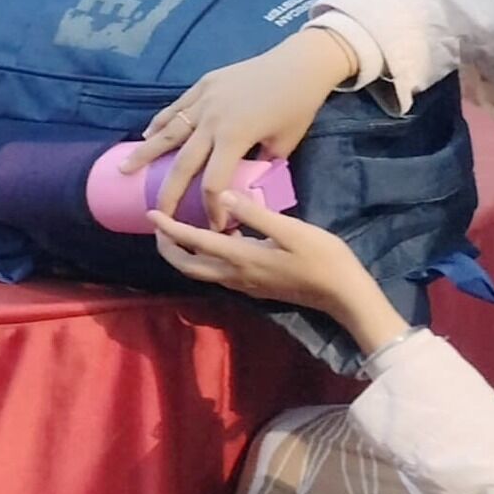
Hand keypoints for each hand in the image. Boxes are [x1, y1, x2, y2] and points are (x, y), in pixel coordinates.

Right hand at [129, 33, 352, 221]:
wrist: (298, 64)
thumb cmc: (298, 105)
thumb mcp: (285, 143)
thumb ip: (262, 164)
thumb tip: (248, 179)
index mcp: (234, 138)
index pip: (214, 182)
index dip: (211, 208)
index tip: (215, 225)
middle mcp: (212, 122)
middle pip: (182, 164)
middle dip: (168, 193)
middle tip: (157, 215)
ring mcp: (204, 101)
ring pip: (168, 132)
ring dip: (145, 153)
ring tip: (125, 169)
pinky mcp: (203, 85)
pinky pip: (176, 108)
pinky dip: (159, 123)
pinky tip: (147, 134)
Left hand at [149, 194, 404, 346]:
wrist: (344, 295)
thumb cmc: (322, 258)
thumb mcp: (291, 230)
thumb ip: (256, 214)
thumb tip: (223, 197)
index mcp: (241, 258)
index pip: (194, 243)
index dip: (169, 229)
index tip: (150, 214)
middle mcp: (236, 276)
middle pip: (188, 266)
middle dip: (168, 248)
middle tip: (159, 226)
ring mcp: (245, 285)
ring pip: (201, 272)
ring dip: (184, 254)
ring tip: (179, 231)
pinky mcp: (255, 287)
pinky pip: (218, 273)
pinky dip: (205, 258)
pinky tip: (216, 239)